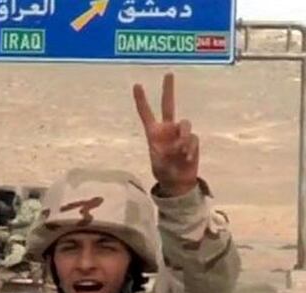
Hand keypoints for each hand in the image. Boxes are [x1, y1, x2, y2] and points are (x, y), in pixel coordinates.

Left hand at [133, 73, 199, 196]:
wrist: (177, 182)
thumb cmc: (163, 171)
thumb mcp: (158, 163)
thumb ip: (168, 151)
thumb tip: (180, 143)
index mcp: (153, 132)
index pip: (146, 113)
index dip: (141, 100)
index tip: (137, 85)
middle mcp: (167, 129)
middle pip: (168, 105)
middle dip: (168, 89)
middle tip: (168, 73)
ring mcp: (180, 133)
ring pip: (185, 124)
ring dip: (183, 137)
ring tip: (180, 152)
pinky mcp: (192, 141)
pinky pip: (193, 139)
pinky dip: (190, 149)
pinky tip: (187, 158)